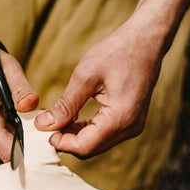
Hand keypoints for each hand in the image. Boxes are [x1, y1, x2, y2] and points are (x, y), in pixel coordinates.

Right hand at [0, 44, 38, 161]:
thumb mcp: (8, 70)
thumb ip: (21, 90)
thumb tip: (31, 105)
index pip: (9, 153)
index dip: (30, 154)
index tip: (49, 147)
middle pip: (11, 155)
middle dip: (32, 149)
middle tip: (52, 136)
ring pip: (10, 151)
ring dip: (27, 143)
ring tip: (44, 130)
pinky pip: (7, 143)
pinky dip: (21, 137)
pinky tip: (32, 126)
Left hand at [35, 13, 167, 157]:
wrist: (146, 40)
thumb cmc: (117, 51)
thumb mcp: (85, 76)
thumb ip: (65, 105)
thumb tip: (43, 125)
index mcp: (120, 118)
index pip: (84, 147)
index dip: (60, 142)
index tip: (43, 129)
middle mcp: (130, 128)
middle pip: (90, 149)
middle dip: (66, 139)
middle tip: (47, 123)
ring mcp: (133, 126)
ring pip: (96, 144)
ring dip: (75, 135)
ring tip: (58, 117)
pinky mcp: (131, 121)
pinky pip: (105, 135)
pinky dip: (87, 129)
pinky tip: (74, 116)